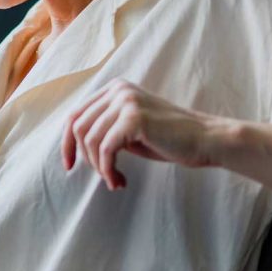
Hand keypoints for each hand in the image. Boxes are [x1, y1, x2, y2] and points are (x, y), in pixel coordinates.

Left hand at [61, 78, 224, 189]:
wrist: (204, 139)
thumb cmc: (168, 139)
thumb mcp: (129, 130)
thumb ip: (105, 129)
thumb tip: (73, 145)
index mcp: (115, 89)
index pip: (75, 114)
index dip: (67, 143)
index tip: (69, 165)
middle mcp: (118, 90)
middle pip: (77, 127)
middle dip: (85, 158)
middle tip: (104, 176)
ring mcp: (126, 101)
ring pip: (90, 140)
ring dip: (99, 167)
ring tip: (115, 180)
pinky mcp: (134, 118)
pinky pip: (105, 149)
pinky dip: (108, 170)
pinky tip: (119, 181)